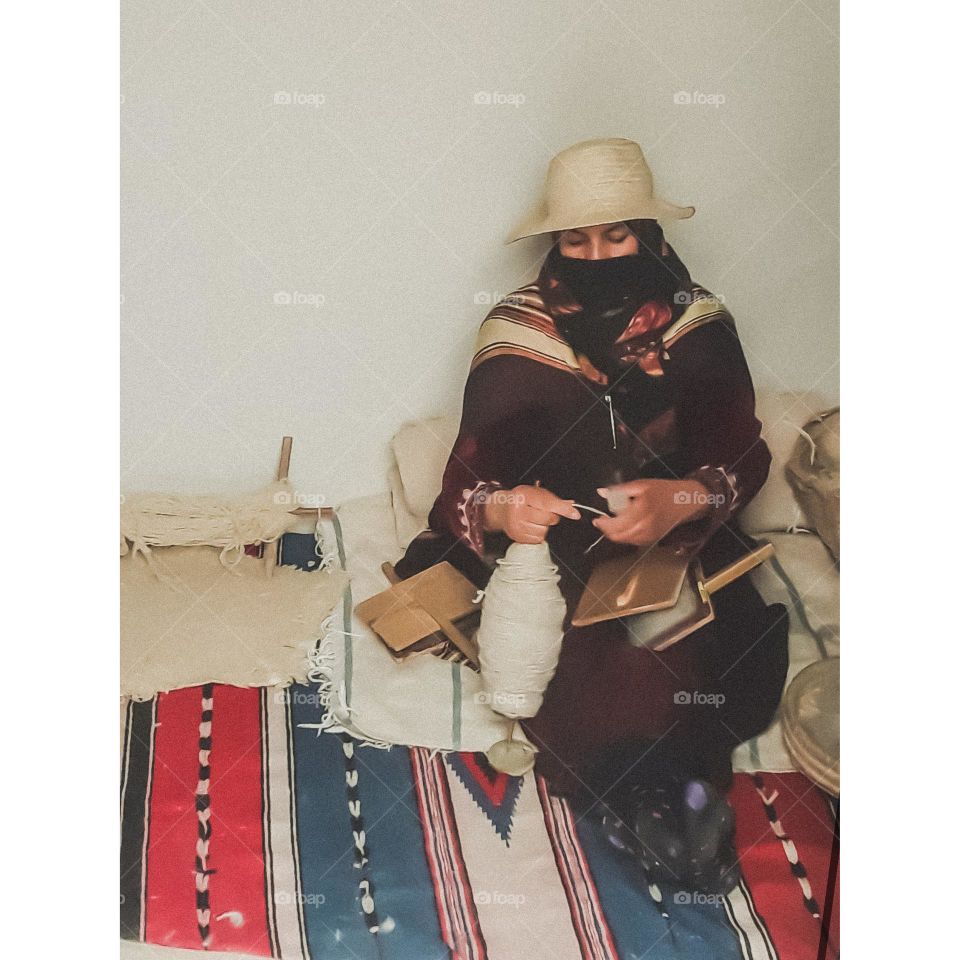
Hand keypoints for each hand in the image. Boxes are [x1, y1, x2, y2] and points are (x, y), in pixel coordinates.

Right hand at [482, 484, 580, 543]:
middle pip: (547, 519)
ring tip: (535, 519)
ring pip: (543, 530)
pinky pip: (537, 539)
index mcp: (524, 495)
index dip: (563, 509)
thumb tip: (572, 507)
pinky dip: (537, 534)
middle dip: (551, 517)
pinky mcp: (516, 536)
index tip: (575, 514)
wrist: (501, 508)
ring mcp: (516, 524)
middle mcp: (518, 510)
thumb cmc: (521, 500)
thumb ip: (554, 500)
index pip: (548, 503)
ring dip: (543, 526)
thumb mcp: (536, 493)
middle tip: (543, 512)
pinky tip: (531, 526)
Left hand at [591, 479, 710, 546]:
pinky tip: (624, 526)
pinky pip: (632, 541)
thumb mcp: (641, 485)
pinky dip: (624, 535)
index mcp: (641, 510)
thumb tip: (601, 492)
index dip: (603, 523)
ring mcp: (648, 535)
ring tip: (612, 522)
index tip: (597, 517)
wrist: (685, 501)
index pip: (615, 524)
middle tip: (602, 520)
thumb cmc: (663, 490)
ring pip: (624, 540)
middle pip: (617, 535)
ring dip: (614, 533)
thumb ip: (619, 490)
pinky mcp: (651, 540)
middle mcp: (644, 526)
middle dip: (606, 529)